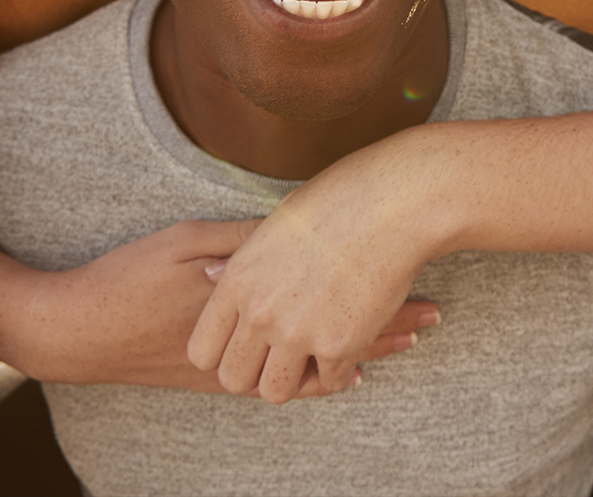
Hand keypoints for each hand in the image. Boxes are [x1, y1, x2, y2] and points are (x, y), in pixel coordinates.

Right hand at [0, 220, 438, 395]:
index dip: (382, 297)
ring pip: (317, 365)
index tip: (424, 285)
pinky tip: (348, 371)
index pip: (331, 301)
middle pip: (335, 339)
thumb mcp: (189, 241)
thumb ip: (247, 240)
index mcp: (250, 305)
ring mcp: (236, 368)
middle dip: (387, 327)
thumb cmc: (129, 276)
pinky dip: (324, 375)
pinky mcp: (216, 381)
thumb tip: (303, 225)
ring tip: (406, 340)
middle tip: (434, 314)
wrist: (75, 331)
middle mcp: (251, 343)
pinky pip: (286, 384)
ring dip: (362, 350)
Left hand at [187, 146, 438, 404]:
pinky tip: (349, 347)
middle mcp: (260, 313)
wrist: (390, 204)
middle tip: (280, 357)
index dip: (224, 354)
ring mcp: (298, 332)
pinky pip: (327, 382)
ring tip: (313, 358)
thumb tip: (212, 275)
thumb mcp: (272, 225)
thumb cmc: (336, 202)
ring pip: (276, 391)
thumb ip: (240, 259)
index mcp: (237, 281)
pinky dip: (338, 370)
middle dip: (256, 374)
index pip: (201, 351)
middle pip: (234, 379)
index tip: (248, 343)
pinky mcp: (339, 345)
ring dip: (295, 379)